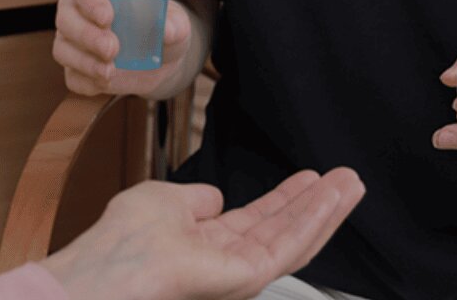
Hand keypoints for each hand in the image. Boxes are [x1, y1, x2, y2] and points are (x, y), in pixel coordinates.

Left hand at [40, 169, 364, 299]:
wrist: (106, 271)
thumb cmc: (121, 242)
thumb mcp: (162, 201)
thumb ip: (196, 200)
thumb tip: (215, 197)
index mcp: (205, 245)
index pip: (258, 222)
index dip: (286, 199)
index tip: (312, 177)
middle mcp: (226, 262)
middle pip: (284, 231)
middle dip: (317, 204)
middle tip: (347, 179)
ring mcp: (238, 274)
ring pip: (293, 241)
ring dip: (325, 210)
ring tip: (351, 184)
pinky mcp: (245, 279)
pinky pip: (287, 249)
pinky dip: (313, 220)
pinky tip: (329, 198)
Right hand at [54, 0, 193, 97]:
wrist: (161, 60)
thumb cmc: (163, 28)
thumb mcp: (176, 23)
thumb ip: (173, 25)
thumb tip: (166, 30)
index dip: (89, 0)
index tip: (107, 18)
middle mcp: (80, 9)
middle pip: (65, 16)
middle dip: (86, 35)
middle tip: (112, 49)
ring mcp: (74, 40)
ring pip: (62, 48)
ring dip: (84, 61)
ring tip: (110, 71)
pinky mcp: (76, 68)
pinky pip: (72, 76)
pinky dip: (87, 81)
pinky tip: (106, 81)